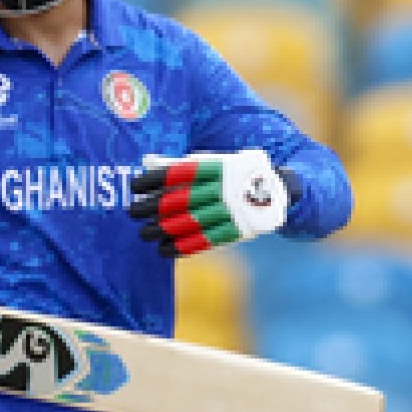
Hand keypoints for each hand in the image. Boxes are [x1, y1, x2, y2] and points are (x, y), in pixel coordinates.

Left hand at [129, 149, 292, 256]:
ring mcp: (233, 211)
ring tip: (144, 233)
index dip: (155, 179)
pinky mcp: (237, 231)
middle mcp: (226, 189)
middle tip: (132, 213)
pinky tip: (163, 250)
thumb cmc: (235, 172)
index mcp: (219, 167)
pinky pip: (206, 240)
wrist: (279, 189)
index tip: (135, 186)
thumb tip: (147, 162)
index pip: (181, 172)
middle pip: (182, 199)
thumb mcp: (215, 161)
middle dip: (153, 207)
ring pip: (192, 222)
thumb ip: (182, 164)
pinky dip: (183, 246)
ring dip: (164, 229)